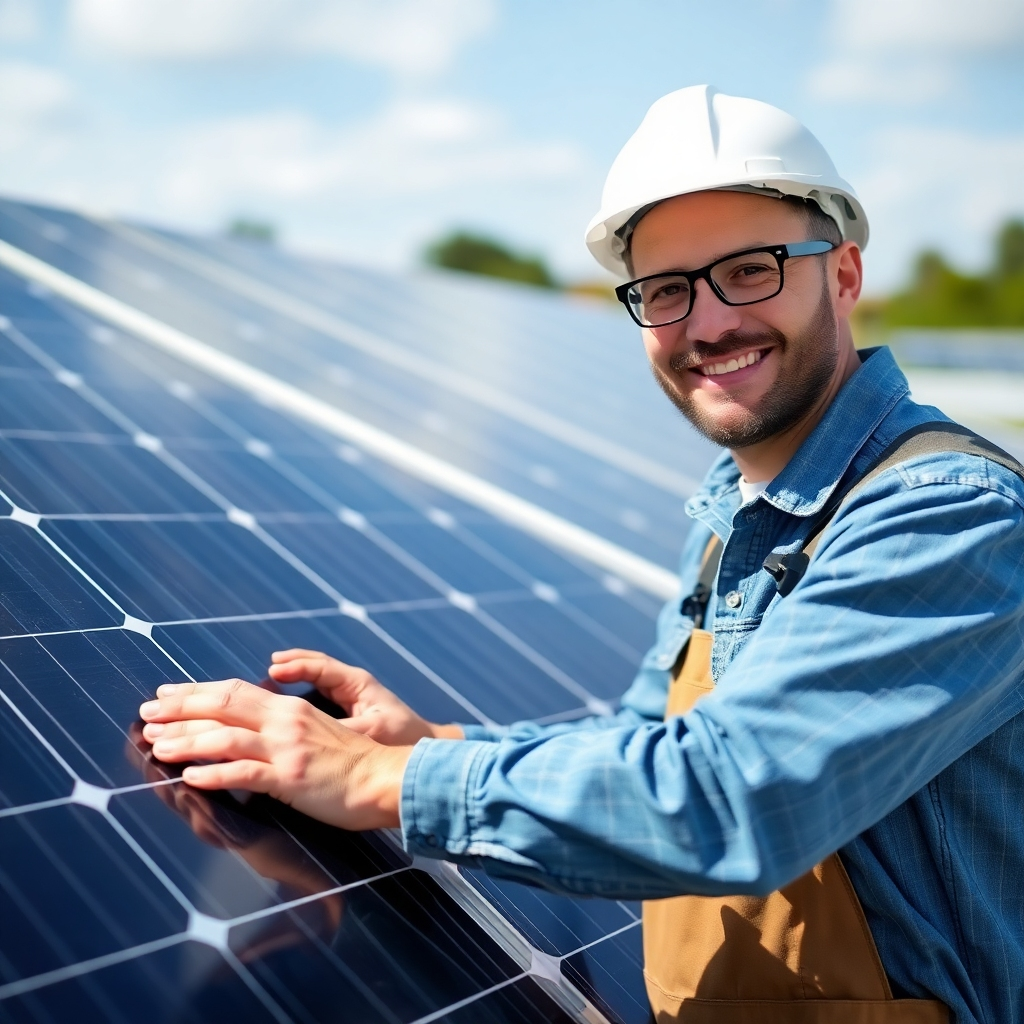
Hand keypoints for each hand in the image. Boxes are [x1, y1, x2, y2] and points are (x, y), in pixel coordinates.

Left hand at [139, 678, 410, 829]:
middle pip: (223, 706)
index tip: (166, 694)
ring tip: (156, 746)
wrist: (388, 778)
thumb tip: (252, 733)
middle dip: (180, 709)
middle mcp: (285, 722)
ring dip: (186, 740)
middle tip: (146, 714)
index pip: (234, 691)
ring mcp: (287, 749)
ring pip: (225, 737)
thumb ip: (285, 729)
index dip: (196, 692)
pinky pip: (245, 772)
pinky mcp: (291, 777)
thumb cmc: (355, 763)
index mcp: (290, 709)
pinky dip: (214, 773)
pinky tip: (189, 777)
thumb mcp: (318, 734)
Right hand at [267, 649, 463, 744]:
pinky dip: (301, 693)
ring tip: (271, 675)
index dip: (296, 666)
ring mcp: (350, 696)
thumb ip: (344, 730)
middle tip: (270, 665)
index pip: (322, 666)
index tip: (275, 668)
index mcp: (358, 684)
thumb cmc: (404, 738)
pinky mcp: (347, 710)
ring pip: (316, 679)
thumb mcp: (374, 732)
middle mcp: (353, 685)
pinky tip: (286, 702)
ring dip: (294, 675)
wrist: (423, 751)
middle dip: (292, 663)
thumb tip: (314, 731)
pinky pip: (319, 695)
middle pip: (316, 666)